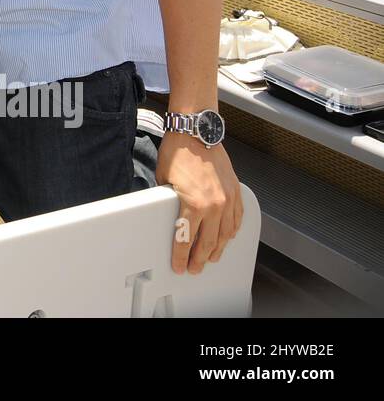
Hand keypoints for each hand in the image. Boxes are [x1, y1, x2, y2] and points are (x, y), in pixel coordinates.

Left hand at [157, 134, 242, 273]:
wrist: (196, 132)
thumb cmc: (178, 151)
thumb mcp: (163, 181)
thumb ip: (168, 202)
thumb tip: (166, 215)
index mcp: (193, 205)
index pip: (185, 240)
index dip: (181, 256)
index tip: (179, 266)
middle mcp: (214, 205)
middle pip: (207, 243)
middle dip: (199, 259)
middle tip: (194, 268)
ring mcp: (228, 200)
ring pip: (225, 235)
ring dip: (218, 249)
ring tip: (211, 258)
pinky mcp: (235, 192)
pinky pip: (237, 219)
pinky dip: (232, 232)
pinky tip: (227, 238)